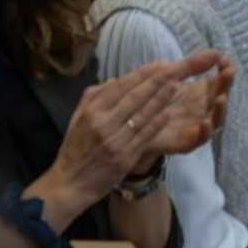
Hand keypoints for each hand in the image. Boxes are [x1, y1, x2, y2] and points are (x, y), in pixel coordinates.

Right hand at [39, 51, 226, 212]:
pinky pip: (145, 136)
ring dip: (162, 99)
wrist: (70, 183)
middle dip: (157, 81)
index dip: (142, 74)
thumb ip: (94, 97)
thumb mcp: (77, 119)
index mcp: (92, 112)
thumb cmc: (75, 148)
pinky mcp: (125, 157)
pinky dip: (157, 123)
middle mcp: (104, 123)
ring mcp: (116, 141)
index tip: (159, 64)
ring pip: (143, 115)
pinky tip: (169, 112)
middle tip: (176, 68)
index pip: (120, 86)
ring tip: (178, 85)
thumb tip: (115, 80)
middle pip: (135, 97)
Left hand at [137, 56, 234, 173]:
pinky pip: (201, 138)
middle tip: (228, 73)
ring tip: (221, 98)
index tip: (224, 60)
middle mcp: (203, 109)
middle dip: (226, 85)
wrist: (134, 123)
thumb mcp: (171, 76)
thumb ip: (192, 65)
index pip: (220, 81)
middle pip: (221, 97)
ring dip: (220, 109)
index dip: (225, 71)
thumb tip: (217, 52)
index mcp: (201, 93)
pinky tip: (205, 122)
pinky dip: (206, 131)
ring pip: (216, 119)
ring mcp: (197, 125)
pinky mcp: (188, 141)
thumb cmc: (154, 99)